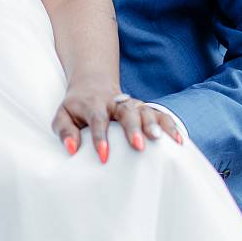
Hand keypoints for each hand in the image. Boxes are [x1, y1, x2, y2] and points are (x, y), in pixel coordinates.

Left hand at [52, 82, 182, 162]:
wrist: (93, 84)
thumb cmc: (76, 108)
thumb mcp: (63, 115)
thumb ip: (64, 131)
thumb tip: (71, 149)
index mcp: (93, 104)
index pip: (97, 119)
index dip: (100, 137)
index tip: (104, 156)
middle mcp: (115, 102)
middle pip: (126, 112)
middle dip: (133, 128)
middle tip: (138, 146)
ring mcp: (132, 104)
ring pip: (145, 110)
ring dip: (153, 125)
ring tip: (159, 140)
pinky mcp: (144, 108)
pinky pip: (159, 114)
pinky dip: (169, 125)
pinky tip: (178, 141)